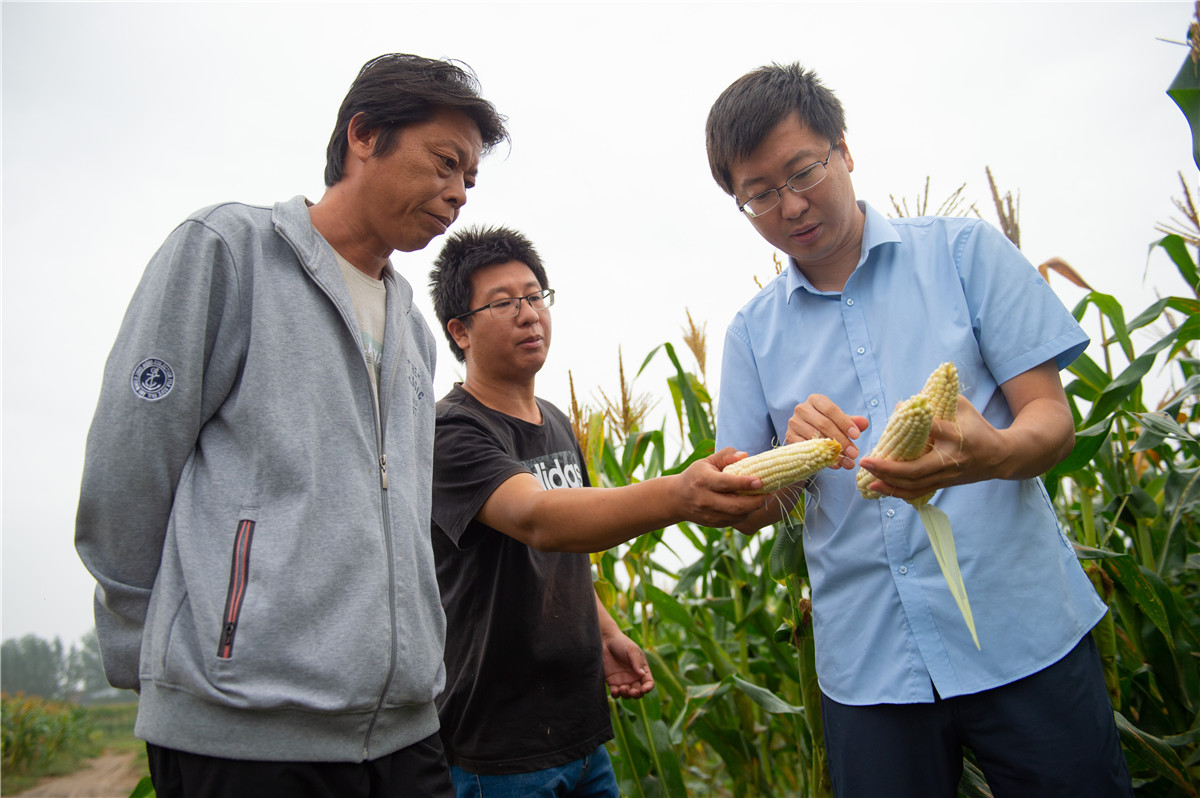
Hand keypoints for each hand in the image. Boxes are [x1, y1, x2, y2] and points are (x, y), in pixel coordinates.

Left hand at [601, 629, 653, 699]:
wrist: (605, 641)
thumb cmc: (621, 643)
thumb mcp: (632, 650)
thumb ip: (636, 662)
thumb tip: (642, 675)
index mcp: (641, 669)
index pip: (648, 682)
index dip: (648, 688)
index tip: (644, 689)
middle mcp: (633, 677)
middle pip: (638, 692)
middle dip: (637, 694)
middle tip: (632, 691)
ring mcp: (622, 681)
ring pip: (627, 695)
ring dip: (626, 695)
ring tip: (622, 688)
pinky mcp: (612, 682)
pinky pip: (615, 693)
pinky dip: (616, 695)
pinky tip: (615, 691)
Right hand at [671, 448, 773, 526]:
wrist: (677, 499)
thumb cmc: (696, 475)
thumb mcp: (707, 461)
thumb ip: (726, 456)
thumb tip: (744, 456)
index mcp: (703, 480)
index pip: (726, 483)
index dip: (744, 483)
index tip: (760, 481)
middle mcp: (705, 499)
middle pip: (736, 505)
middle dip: (756, 501)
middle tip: (770, 494)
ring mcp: (709, 514)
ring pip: (737, 515)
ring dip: (754, 508)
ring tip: (765, 498)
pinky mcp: (713, 523)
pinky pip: (735, 521)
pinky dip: (747, 514)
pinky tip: (752, 505)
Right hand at [784, 395, 867, 469]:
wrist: (805, 436)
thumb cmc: (826, 425)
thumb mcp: (840, 421)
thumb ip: (852, 422)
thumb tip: (864, 423)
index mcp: (816, 400)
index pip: (831, 410)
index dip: (845, 423)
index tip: (857, 436)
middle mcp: (802, 409)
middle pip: (824, 424)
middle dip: (841, 440)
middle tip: (854, 453)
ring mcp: (794, 423)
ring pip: (815, 437)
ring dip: (832, 451)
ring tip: (847, 462)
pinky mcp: (789, 437)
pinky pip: (806, 448)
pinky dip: (821, 457)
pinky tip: (834, 464)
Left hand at [858, 395, 1001, 499]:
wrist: (1001, 457)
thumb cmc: (978, 427)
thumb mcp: (964, 408)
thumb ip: (937, 401)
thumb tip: (904, 404)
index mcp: (958, 436)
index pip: (933, 430)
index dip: (915, 425)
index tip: (896, 416)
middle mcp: (950, 459)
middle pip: (916, 469)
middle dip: (887, 468)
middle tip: (866, 461)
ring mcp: (947, 475)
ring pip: (915, 485)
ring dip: (889, 483)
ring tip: (868, 477)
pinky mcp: (944, 484)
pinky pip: (918, 492)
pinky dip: (898, 493)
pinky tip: (881, 488)